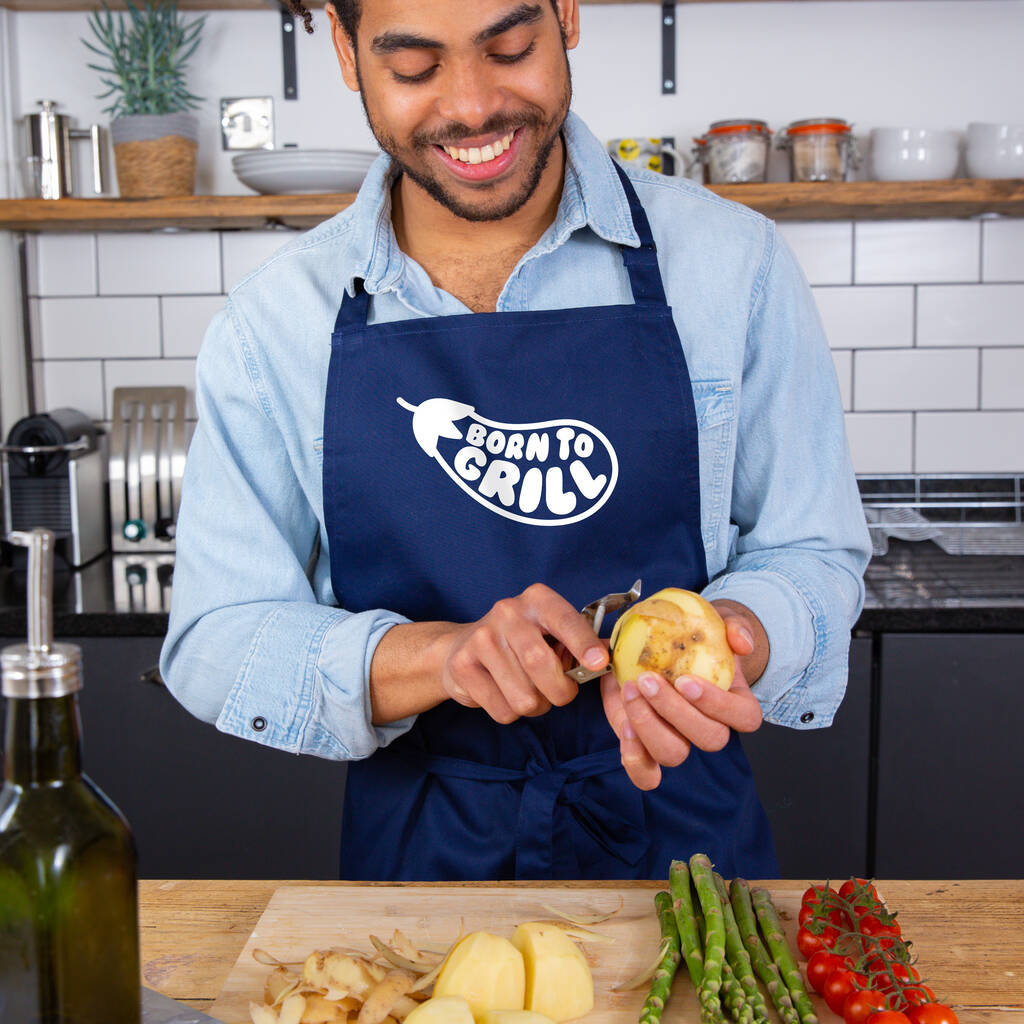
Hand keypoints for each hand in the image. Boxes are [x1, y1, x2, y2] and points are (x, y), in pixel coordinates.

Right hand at [441, 583, 607, 723]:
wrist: (461, 646)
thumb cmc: (521, 641)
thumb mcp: (550, 631)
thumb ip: (578, 642)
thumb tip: (608, 659)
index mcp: (537, 600)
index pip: (564, 619)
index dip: (583, 642)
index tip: (598, 662)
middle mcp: (508, 612)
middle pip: (541, 664)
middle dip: (560, 691)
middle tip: (561, 694)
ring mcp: (482, 638)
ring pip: (524, 696)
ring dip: (535, 706)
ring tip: (529, 691)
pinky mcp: (463, 665)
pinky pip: (503, 710)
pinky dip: (511, 712)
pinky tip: (504, 692)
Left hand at [601, 604, 764, 789]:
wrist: (664, 647)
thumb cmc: (699, 637)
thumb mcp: (720, 623)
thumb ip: (735, 626)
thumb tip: (740, 642)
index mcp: (736, 704)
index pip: (743, 717)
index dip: (716, 704)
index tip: (686, 680)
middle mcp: (710, 728)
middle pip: (707, 738)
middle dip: (675, 711)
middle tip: (647, 680)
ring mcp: (680, 740)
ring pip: (674, 754)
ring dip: (649, 726)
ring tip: (630, 691)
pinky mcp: (649, 747)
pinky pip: (646, 772)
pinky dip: (635, 758)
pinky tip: (624, 726)